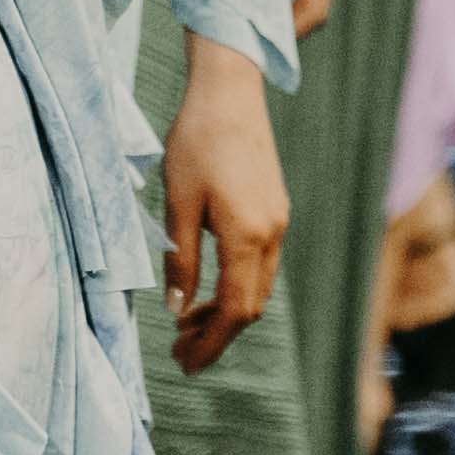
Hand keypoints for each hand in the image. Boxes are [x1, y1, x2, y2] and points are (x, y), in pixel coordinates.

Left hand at [159, 43, 290, 374]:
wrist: (230, 91)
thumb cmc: (197, 140)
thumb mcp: (177, 202)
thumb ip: (179, 259)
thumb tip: (177, 308)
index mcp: (248, 235)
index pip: (235, 311)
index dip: (211, 343)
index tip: (185, 363)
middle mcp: (272, 234)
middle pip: (251, 305)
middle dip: (217, 334)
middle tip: (179, 350)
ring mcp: (278, 221)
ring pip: (258, 286)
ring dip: (226, 311)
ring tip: (187, 322)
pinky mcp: (274, 208)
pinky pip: (261, 264)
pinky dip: (235, 285)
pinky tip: (207, 284)